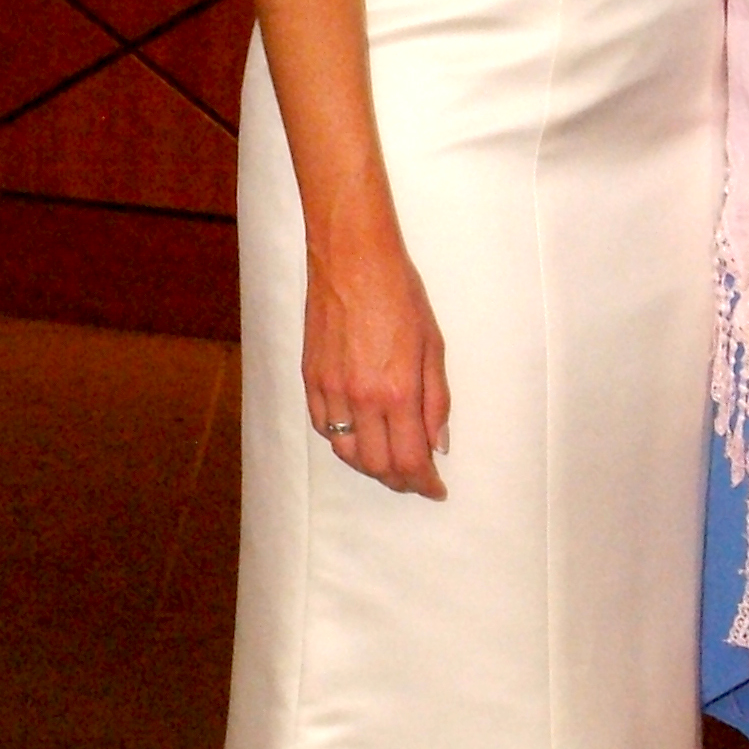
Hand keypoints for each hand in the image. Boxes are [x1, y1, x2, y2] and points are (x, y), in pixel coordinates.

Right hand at [303, 228, 450, 497]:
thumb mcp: (433, 346)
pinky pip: (324, 428)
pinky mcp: (310, 379)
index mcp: (398, 391)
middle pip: (377, 465)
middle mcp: (361, 398)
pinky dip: (343, 441)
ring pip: (346, 453)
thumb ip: (437, 400)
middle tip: (417, 478)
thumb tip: (438, 444)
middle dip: (400, 480)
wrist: (351, 260)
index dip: (425, 483)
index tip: (436, 489)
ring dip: (370, 465)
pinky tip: (359, 434)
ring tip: (390, 461)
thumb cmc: (399, 294)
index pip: (410, 459)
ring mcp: (330, 391)